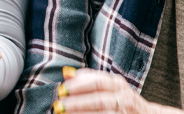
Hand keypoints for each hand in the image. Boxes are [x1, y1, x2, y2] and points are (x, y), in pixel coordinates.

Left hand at [54, 69, 175, 113]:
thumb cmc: (121, 99)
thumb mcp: (108, 85)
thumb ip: (88, 79)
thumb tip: (66, 73)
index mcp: (118, 84)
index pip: (97, 82)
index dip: (78, 84)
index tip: (63, 87)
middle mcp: (123, 97)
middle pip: (99, 99)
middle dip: (77, 102)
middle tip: (60, 104)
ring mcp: (124, 112)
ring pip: (102, 112)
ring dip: (81, 113)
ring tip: (64, 113)